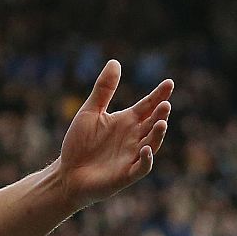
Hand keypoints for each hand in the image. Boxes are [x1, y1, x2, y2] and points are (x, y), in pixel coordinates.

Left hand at [58, 60, 172, 207]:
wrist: (67, 173)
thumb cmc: (79, 143)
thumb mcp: (90, 112)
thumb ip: (104, 89)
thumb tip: (115, 61)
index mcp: (127, 121)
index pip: (148, 106)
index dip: (159, 95)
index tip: (169, 83)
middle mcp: (134, 137)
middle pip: (152, 123)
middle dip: (160, 114)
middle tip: (165, 103)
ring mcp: (132, 156)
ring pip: (152, 143)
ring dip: (158, 134)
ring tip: (161, 122)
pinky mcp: (126, 174)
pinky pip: (141, 167)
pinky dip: (146, 159)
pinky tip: (146, 149)